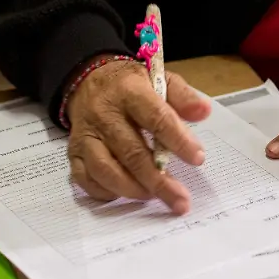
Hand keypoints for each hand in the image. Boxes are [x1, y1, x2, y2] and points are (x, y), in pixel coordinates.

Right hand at [66, 57, 211, 213]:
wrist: (88, 80)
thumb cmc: (131, 86)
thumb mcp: (160, 79)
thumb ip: (183, 96)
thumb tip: (203, 112)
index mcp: (129, 92)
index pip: (155, 117)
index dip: (177, 140)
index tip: (198, 159)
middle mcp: (104, 114)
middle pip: (131, 152)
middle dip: (158, 180)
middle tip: (180, 199)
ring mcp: (86, 135)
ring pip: (105, 169)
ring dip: (132, 189)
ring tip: (155, 197)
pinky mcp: (74, 152)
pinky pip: (86, 179)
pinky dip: (107, 192)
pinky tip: (128, 194)